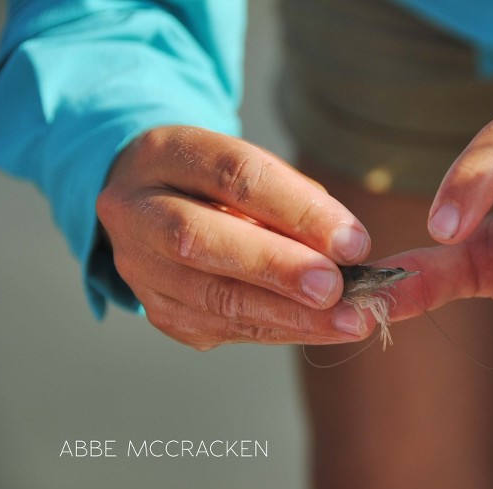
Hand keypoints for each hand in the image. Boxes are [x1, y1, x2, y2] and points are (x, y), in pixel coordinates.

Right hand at [96, 126, 371, 348]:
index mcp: (167, 153)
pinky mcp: (159, 311)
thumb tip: (356, 250)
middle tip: (336, 288)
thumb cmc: (223, 187)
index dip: (297, 210)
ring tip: (348, 321)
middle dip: (276, 268)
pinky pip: (221, 328)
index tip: (353, 242)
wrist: (156, 207)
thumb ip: (302, 204)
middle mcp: (137, 210)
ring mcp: (140, 267)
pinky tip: (322, 329)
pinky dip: (280, 330)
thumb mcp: (259, 172)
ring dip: (287, 315)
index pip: (234, 175)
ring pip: (209, 298)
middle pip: (200, 239)